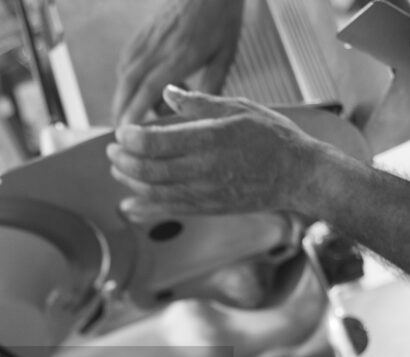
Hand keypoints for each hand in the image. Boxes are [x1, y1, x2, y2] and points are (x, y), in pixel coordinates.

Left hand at [107, 87, 325, 217]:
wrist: (298, 176)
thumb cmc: (272, 137)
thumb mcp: (238, 108)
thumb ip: (199, 103)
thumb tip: (168, 93)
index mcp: (211, 138)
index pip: (158, 142)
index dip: (132, 139)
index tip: (121, 132)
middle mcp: (205, 168)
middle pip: (150, 169)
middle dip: (124, 161)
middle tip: (112, 152)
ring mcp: (206, 192)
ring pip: (156, 192)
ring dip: (130, 182)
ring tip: (117, 171)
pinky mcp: (208, 208)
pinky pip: (170, 210)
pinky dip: (145, 209)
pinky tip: (128, 205)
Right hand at [111, 0, 243, 125]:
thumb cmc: (222, 19)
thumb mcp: (225, 56)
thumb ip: (211, 87)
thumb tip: (201, 116)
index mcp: (181, 55)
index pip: (150, 88)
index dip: (135, 111)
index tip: (127, 131)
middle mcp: (159, 47)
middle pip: (128, 83)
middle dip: (120, 110)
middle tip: (120, 133)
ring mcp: (148, 38)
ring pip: (124, 73)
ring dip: (122, 97)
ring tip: (126, 115)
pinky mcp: (143, 32)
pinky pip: (126, 60)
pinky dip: (125, 79)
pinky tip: (133, 89)